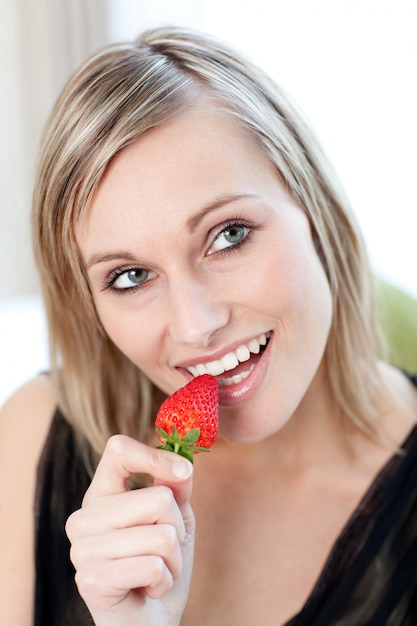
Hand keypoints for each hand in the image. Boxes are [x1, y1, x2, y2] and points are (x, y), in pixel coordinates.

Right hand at [65, 435, 194, 625]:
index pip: (117, 450)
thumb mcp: (175, 518)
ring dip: (173, 559)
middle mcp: (83, 517)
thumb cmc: (161, 563)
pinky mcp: (91, 581)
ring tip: (157, 570)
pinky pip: (153, 566)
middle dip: (177, 528)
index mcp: (101, 494)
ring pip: (162, 536)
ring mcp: (82, 549)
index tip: (183, 472)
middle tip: (165, 549)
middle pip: (158, 499)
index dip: (155, 456)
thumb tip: (184, 464)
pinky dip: (164, 581)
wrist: (150, 621)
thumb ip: (176, 487)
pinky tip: (149, 589)